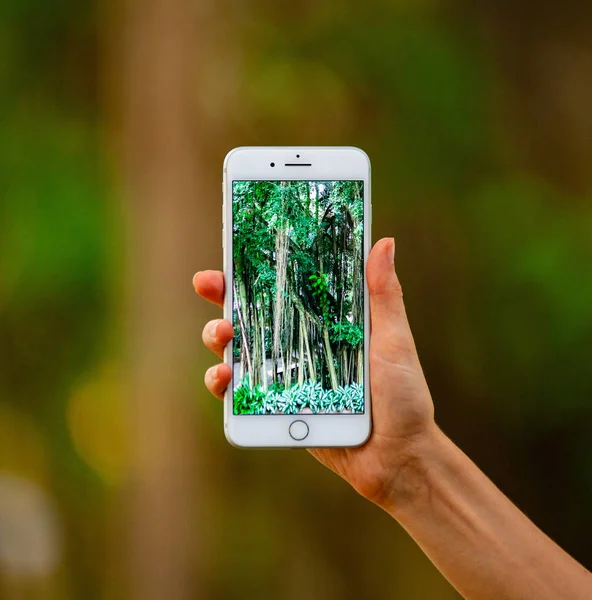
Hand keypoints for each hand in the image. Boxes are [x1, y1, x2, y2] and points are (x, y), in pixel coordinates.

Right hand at [193, 238, 435, 510]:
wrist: (399, 457)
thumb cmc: (404, 396)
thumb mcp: (394, 341)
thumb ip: (384, 295)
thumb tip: (384, 242)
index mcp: (324, 324)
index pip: (285, 290)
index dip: (257, 270)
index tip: (234, 250)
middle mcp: (300, 348)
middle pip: (251, 317)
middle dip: (223, 297)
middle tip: (208, 284)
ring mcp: (285, 379)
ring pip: (237, 352)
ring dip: (217, 338)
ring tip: (220, 336)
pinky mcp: (277, 410)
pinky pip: (241, 395)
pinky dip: (224, 384)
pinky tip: (223, 378)